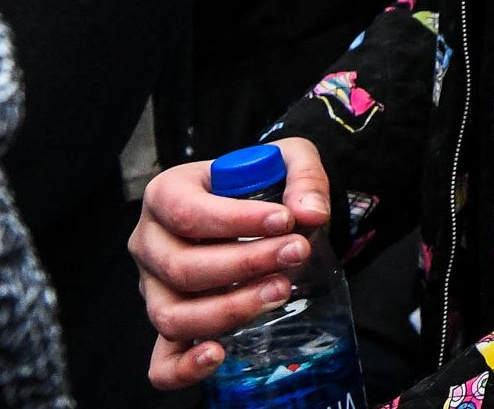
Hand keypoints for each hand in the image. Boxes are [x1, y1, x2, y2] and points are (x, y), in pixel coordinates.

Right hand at [131, 138, 333, 389]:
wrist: (256, 208)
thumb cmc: (261, 182)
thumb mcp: (287, 160)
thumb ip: (304, 178)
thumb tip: (310, 214)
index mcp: (166, 195)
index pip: (188, 213)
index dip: (237, 220)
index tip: (286, 220)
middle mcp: (150, 244)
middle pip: (182, 267)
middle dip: (245, 264)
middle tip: (296, 253)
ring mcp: (154, 290)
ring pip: (173, 315)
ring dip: (229, 309)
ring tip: (280, 291)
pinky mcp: (169, 325)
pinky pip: (161, 360)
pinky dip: (183, 367)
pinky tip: (218, 355)